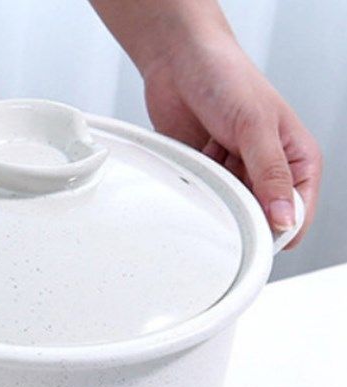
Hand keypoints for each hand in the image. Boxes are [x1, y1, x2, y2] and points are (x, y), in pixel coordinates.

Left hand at [142, 33, 320, 248]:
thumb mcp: (255, 126)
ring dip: (216, 202)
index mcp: (297, 159)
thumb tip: (284, 218)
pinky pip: (203, 203)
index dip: (278, 228)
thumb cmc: (227, 78)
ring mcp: (236, 176)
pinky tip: (192, 170)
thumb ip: (270, 174)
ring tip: (208, 172)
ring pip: (230, 216)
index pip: (298, 213)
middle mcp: (268, 172)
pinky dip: (196, 194)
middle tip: (224, 197)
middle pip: (260, 221)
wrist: (180, 63)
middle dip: (242, 216)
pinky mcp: (208, 178)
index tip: (255, 232)